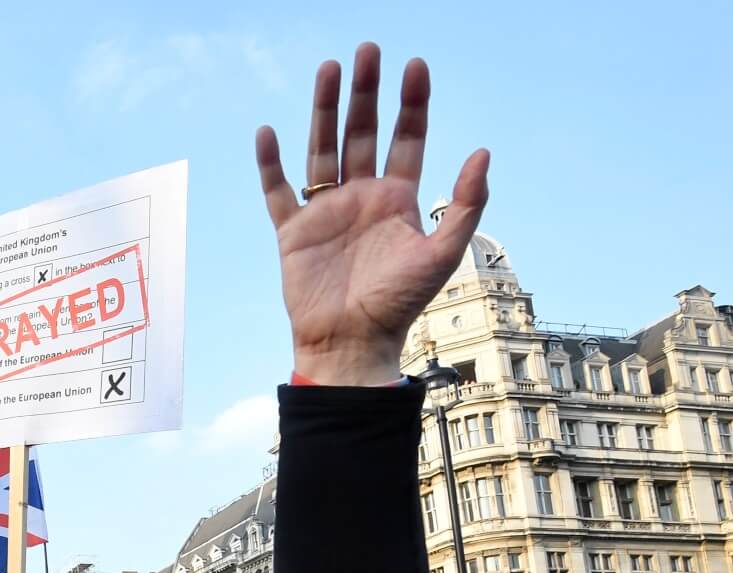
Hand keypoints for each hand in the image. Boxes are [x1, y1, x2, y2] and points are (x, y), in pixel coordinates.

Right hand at [256, 43, 488, 384]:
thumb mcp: (443, 253)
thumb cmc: (399, 304)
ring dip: (325, 110)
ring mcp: (326, 211)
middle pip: (362, 132)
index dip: (412, 103)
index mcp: (398, 198)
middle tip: (369, 50)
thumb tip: (482, 150)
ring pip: (323, 149)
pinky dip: (270, 164)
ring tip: (330, 70)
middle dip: (366, 92)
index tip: (415, 66)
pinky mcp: (293, 231)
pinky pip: (278, 191)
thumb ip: (465, 203)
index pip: (407, 137)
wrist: (352, 342)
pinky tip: (269, 132)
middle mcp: (361, 196)